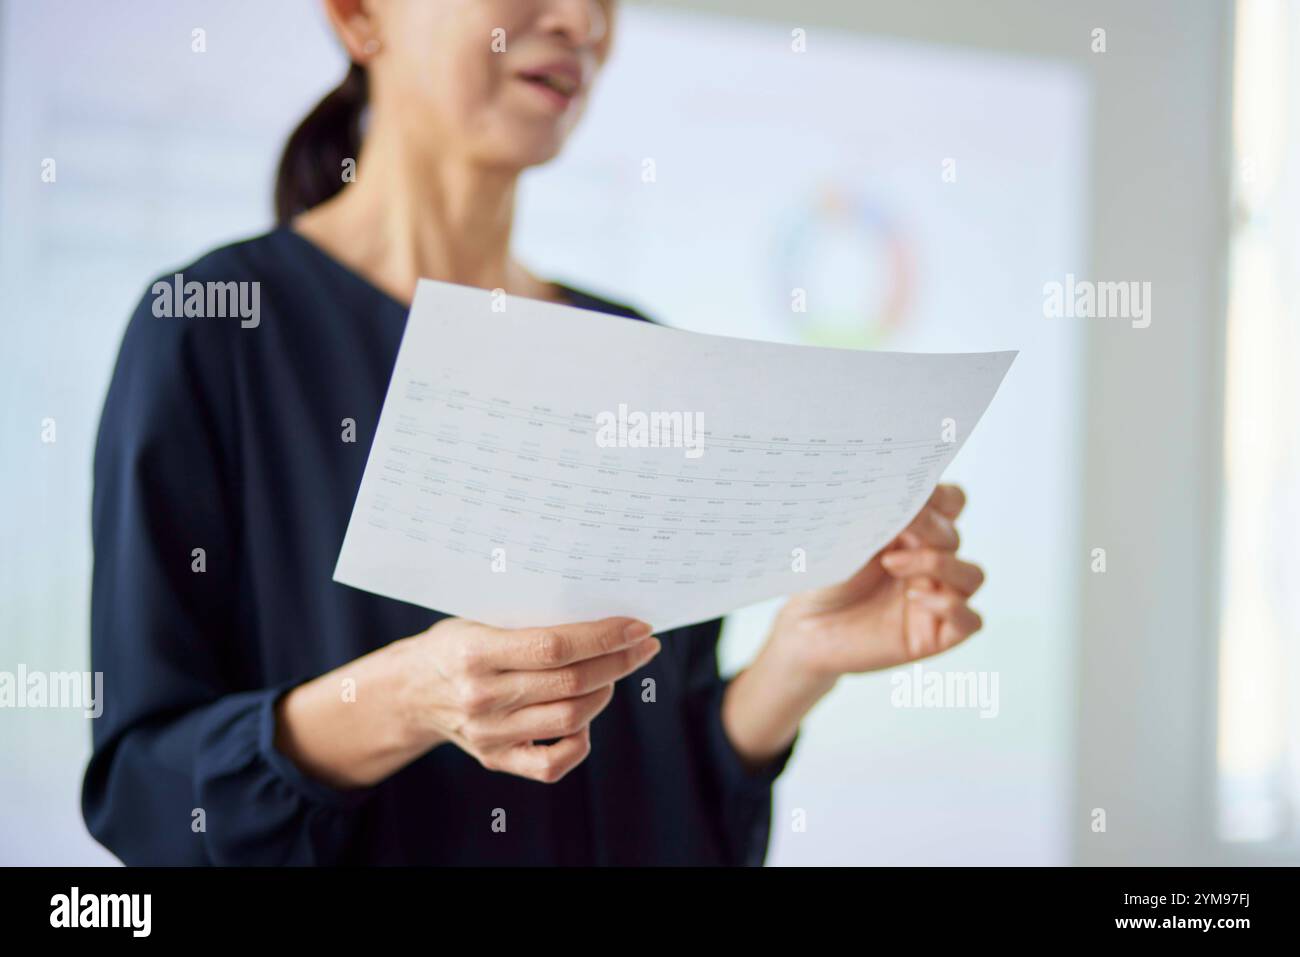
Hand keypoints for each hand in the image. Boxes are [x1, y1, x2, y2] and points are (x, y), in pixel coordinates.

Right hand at [395, 615, 660, 782]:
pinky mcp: (495, 760)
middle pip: (571, 683)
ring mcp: (489, 734)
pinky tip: (585, 716)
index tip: (637, 627)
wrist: (411, 691)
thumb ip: (529, 621)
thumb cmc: (457, 645)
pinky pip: (553, 764)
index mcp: (474, 652)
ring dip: (605, 692)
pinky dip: (580, 741)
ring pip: (571, 719)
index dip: (604, 637)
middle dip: (619, 662)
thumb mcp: (480, 618)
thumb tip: (602, 616)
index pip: (555, 646)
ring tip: (614, 672)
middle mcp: (481, 697)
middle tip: (642, 646)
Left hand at [770, 484, 984, 682]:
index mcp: (913, 533)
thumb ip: (879, 516)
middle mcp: (930, 563)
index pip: (951, 503)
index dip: (942, 495)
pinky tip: (913, 600)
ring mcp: (936, 598)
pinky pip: (970, 620)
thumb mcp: (849, 540)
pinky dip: (949, 606)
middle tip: (898, 527)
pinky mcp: (936, 634)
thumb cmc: (826, 580)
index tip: (916, 495)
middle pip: (954, 536)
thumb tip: (898, 488)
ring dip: (939, 564)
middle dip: (928, 528)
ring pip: (972, 575)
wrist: (804, 628)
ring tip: (891, 564)